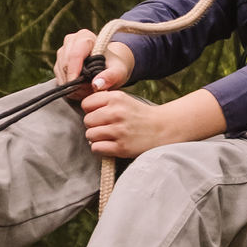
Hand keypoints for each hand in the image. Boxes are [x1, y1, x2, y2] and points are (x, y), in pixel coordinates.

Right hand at [54, 28, 134, 98]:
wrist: (110, 66)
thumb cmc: (114, 65)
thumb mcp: (118, 71)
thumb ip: (110, 76)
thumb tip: (96, 84)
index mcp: (85, 36)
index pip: (75, 55)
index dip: (74, 71)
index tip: (77, 85)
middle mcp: (70, 41)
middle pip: (66, 65)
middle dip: (76, 81)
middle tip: (89, 91)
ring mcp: (62, 52)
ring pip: (60, 73)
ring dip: (72, 86)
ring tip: (88, 91)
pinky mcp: (58, 64)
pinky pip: (59, 78)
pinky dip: (69, 87)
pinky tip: (81, 90)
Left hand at [81, 86, 226, 157]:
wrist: (163, 128)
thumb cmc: (140, 114)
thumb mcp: (123, 99)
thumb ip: (104, 100)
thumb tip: (83, 107)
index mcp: (116, 98)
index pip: (86, 104)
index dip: (90, 110)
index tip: (99, 113)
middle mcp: (116, 113)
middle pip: (87, 120)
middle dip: (94, 125)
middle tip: (105, 126)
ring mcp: (118, 131)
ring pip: (90, 135)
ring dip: (97, 137)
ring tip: (108, 136)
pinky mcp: (121, 147)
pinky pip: (96, 148)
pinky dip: (100, 148)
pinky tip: (110, 144)